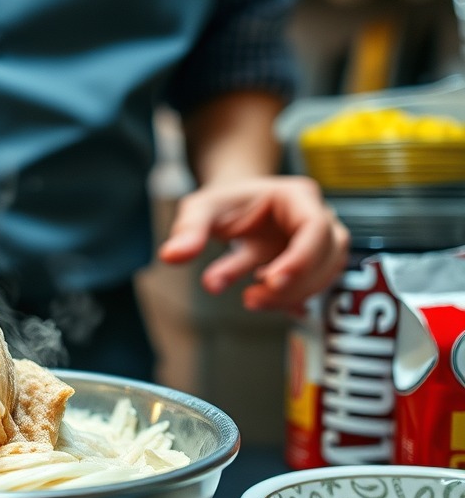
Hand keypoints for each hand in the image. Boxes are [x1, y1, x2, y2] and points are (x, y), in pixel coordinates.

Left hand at [157, 176, 348, 311]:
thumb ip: (188, 230)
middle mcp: (317, 216)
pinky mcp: (310, 263)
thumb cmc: (221, 202)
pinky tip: (264, 302)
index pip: (315, 228)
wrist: (233, 203)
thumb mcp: (200, 209)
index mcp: (297, 195)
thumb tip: (170, 256)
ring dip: (290, 294)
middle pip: (326, 255)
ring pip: (323, 274)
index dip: (301, 258)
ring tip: (249, 299)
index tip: (271, 281)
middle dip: (293, 284)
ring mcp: (318, 241)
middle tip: (251, 299)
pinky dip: (290, 299)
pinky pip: (312, 285)